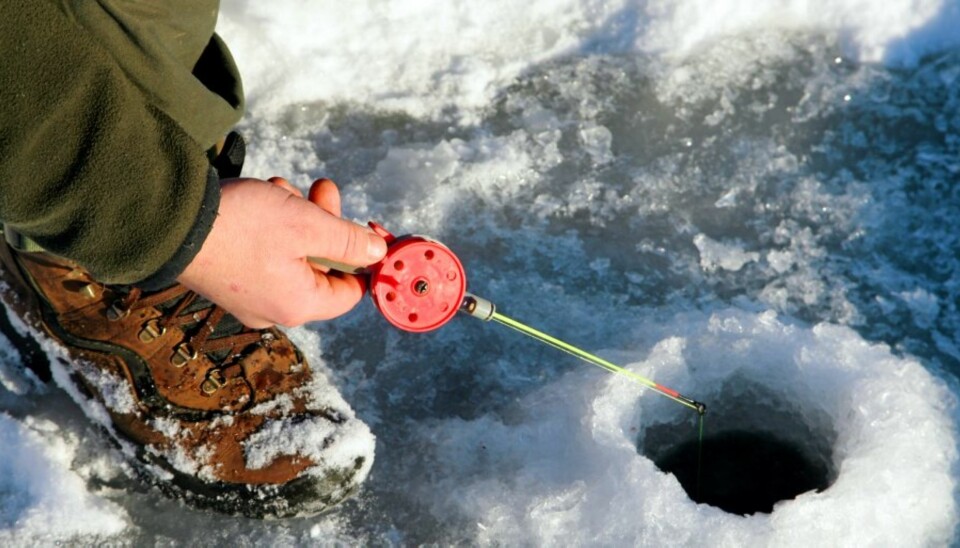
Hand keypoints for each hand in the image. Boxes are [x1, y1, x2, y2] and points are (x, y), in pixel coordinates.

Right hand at [177, 177, 386, 327]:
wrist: (166, 222)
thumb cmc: (242, 227)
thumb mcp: (307, 225)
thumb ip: (347, 240)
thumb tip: (377, 252)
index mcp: (299, 305)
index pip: (350, 292)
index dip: (363, 258)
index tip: (365, 227)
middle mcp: (274, 309)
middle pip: (321, 267)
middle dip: (325, 223)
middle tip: (322, 189)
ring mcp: (248, 295)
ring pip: (292, 253)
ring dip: (296, 217)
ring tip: (280, 190)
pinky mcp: (228, 278)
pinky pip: (265, 254)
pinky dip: (270, 224)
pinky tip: (261, 197)